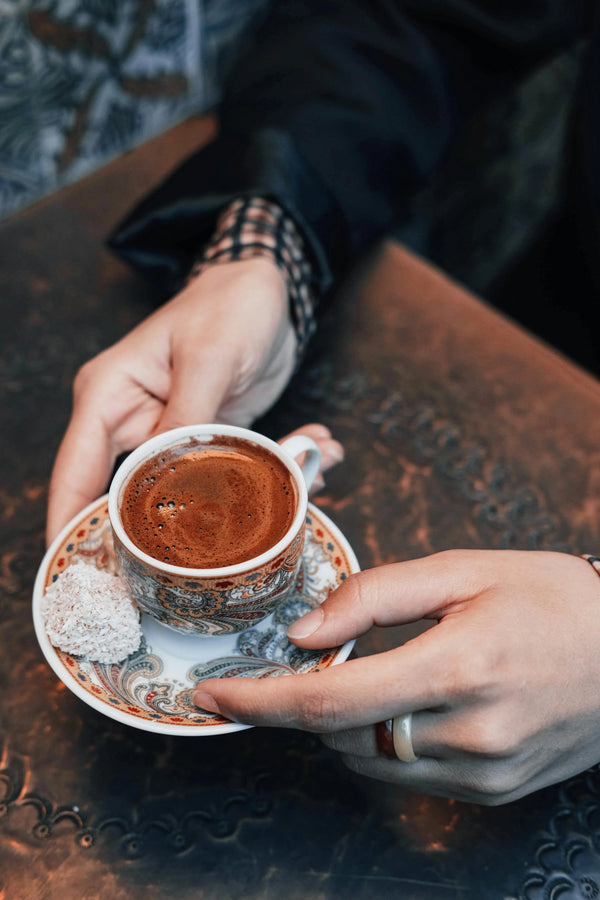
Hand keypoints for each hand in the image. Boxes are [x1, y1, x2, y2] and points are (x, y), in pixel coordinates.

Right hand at [47, 258, 301, 544]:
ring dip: (246, 496)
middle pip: (132, 499)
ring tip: (302, 477)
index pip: (75, 475)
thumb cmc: (228, 304)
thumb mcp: (208, 356)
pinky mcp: (208, 440)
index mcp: (108, 398)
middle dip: (178, 529)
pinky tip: (314, 458)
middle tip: (217, 558)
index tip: (85, 581)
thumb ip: (189, 419)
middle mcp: (130, 422)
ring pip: (192, 493)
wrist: (266, 286)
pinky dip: (273, 473)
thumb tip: (174, 484)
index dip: (73, 529)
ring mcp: (170, 434)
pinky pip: (230, 474)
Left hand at [192, 550, 599, 804]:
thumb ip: (374, 596)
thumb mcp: (464, 570)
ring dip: (340, 721)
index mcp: (460, 667)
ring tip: (359, 672)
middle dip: (297, 704)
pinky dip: (381, 741)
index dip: (259, 700)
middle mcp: (471, 735)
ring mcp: (484, 774)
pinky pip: (407, 776)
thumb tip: (304, 632)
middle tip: (285, 666)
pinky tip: (398, 702)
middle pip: (341, 735)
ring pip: (369, 760)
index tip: (211, 694)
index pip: (330, 700)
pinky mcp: (494, 792)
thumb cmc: (553, 599)